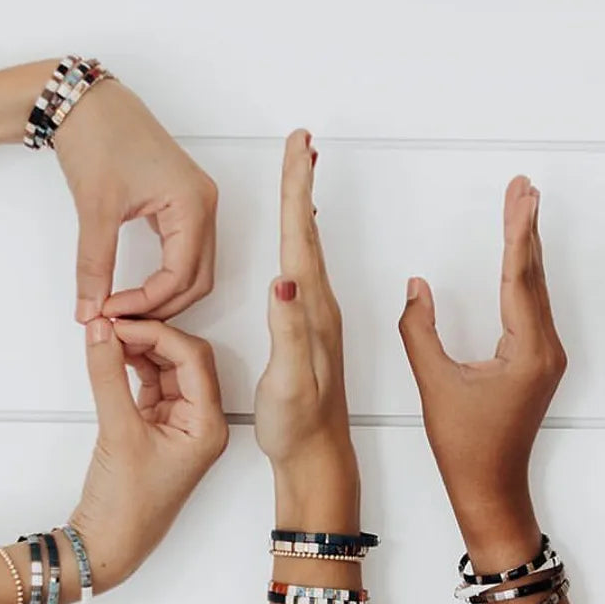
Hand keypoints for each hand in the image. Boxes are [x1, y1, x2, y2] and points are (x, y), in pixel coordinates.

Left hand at [54, 79, 217, 322]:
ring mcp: (197, 204)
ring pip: (195, 269)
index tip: (110, 311)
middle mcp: (205, 205)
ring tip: (127, 305)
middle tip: (122, 318)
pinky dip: (166, 275)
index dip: (147, 302)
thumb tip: (89, 308)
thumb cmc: (97, 136)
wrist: (84, 100)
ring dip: (166, 293)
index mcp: (194, 204)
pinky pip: (185, 252)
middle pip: (198, 279)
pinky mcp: (182, 203)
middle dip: (163, 305)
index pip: (182, 275)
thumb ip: (94, 264)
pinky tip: (137, 284)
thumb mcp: (95, 208)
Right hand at [70, 317, 227, 590]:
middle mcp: (201, 423)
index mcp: (208, 425)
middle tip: (113, 324)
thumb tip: (102, 333)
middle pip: (185, 359)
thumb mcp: (117, 431)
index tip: (122, 322)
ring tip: (107, 336)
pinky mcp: (158, 429)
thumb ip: (108, 375)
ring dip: (140, 350)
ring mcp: (180, 425)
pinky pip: (151, 385)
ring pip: (167, 370)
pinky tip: (112, 355)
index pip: (194, 359)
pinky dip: (132, 368)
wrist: (109, 544)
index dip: (158, 333)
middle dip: (151, 336)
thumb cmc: (127, 506)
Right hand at [254, 131, 358, 527]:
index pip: (302, 237)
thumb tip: (284, 280)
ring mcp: (318, 320)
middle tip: (301, 142)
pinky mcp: (312, 333)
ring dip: (305, 208)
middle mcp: (320, 308)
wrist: (319, 461)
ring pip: (310, 249)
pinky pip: (308, 274)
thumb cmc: (300, 428)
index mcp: (313, 311)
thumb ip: (287, 332)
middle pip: (309, 232)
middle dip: (302, 183)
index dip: (296, 189)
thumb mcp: (290, 382)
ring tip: (302, 175)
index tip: (298, 146)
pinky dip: (303, 246)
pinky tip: (301, 246)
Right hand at [399, 177, 564, 560]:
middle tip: (525, 187)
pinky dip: (524, 274)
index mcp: (528, 352)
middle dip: (527, 227)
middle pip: (534, 275)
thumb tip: (417, 286)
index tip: (521, 197)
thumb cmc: (467, 448)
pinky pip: (533, 307)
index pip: (519, 278)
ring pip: (536, 289)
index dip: (518, 232)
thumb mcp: (435, 384)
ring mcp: (545, 355)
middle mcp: (546, 349)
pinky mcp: (538, 361)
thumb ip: (420, 330)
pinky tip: (520, 255)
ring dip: (527, 247)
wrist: (491, 488)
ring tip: (524, 206)